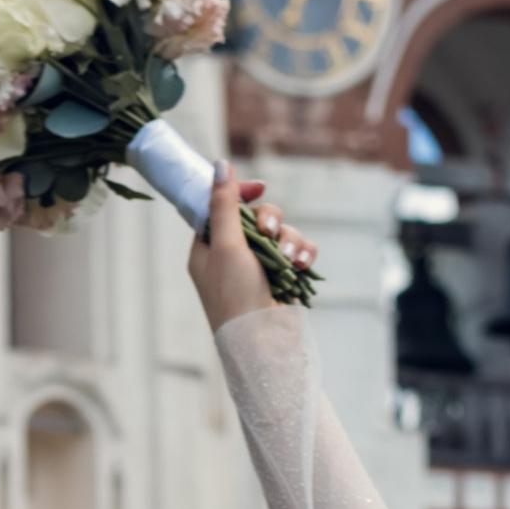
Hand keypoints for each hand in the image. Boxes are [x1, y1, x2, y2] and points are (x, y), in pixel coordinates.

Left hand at [188, 169, 316, 329]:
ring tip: (289, 260)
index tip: (259, 188)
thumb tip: (220, 165)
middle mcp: (233, 256)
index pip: (221, 208)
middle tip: (269, 232)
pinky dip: (302, 254)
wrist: (264, 343)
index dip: (240, 194)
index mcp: (208, 248)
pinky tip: (301, 265)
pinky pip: (298, 251)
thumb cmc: (235, 296)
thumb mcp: (225, 245)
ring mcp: (260, 267)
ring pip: (282, 232)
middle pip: (256, 217)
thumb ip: (224, 204)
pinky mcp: (284, 277)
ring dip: (289, 240)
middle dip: (270, 221)